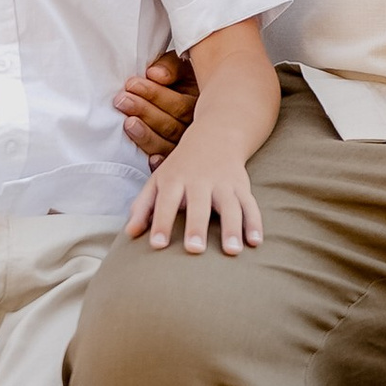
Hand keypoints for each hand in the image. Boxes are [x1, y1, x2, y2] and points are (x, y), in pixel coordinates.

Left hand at [115, 50, 196, 164]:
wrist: (194, 92)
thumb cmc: (182, 79)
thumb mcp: (181, 67)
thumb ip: (170, 67)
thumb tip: (154, 74)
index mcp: (200, 105)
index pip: (179, 105)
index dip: (154, 94)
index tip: (132, 84)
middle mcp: (196, 129)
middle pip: (172, 126)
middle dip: (145, 111)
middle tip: (122, 100)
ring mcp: (187, 148)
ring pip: (167, 146)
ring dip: (146, 135)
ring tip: (128, 123)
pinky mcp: (175, 162)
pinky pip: (168, 166)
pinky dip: (160, 165)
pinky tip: (151, 159)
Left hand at [125, 134, 262, 256]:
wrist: (216, 133)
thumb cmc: (181, 165)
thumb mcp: (158, 179)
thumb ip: (143, 206)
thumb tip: (130, 233)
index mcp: (175, 178)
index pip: (166, 202)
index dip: (161, 222)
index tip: (157, 245)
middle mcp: (200, 180)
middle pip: (199, 204)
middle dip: (197, 226)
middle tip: (194, 249)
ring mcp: (224, 183)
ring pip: (230, 206)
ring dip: (232, 228)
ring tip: (232, 251)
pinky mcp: (242, 186)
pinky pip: (250, 205)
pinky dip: (254, 223)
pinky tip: (255, 243)